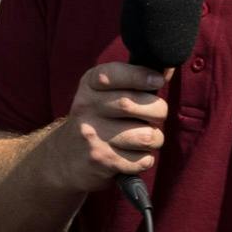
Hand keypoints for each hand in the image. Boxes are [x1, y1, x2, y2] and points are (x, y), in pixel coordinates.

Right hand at [34, 61, 168, 195]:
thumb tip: (167, 70)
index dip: (140, 75)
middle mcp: (86, 108)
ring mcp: (93, 136)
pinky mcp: (102, 161)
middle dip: (158, 111)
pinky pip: (142, 160)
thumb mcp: (103, 93)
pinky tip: (132, 156)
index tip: (158, 80)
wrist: (64, 158)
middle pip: (135, 105)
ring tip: (143, 138)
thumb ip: (132, 80)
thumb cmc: (98, 119)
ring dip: (154, 139)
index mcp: (89, 86)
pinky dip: (145, 160)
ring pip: (146, 136)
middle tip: (154, 117)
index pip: (113, 74)